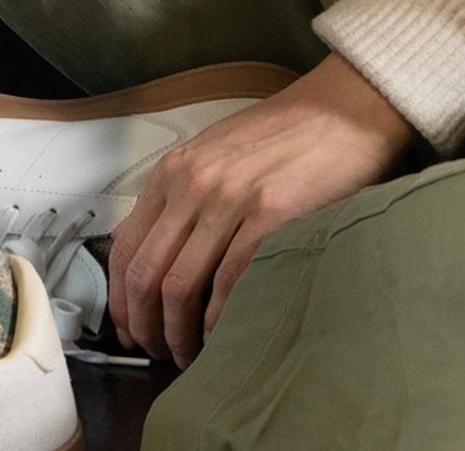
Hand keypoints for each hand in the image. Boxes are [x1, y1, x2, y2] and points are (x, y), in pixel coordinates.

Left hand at [107, 54, 416, 367]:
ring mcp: (230, 199)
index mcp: (176, 169)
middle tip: (158, 353)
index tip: (130, 329)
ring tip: (190, 354)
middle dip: (146, 327)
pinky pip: (229, 284)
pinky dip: (220, 322)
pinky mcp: (270, 215)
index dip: (121, 301)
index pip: (125, 248)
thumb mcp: (217, 155)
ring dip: (179, 334)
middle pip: (147, 275)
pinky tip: (224, 337)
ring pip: (180, 286)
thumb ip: (184, 196)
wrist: (343, 110)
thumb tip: (158, 256)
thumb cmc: (285, 135)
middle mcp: (194, 182)